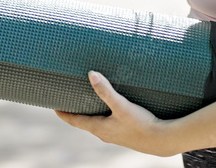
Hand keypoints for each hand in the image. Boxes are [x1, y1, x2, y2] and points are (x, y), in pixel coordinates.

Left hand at [55, 71, 178, 156]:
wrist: (161, 140)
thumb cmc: (140, 125)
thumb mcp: (121, 106)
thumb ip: (106, 90)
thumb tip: (91, 74)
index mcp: (99, 128)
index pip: (74, 121)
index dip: (63, 113)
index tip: (54, 106)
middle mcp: (104, 133)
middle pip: (84, 122)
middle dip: (76, 111)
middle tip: (69, 100)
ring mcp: (114, 134)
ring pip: (97, 123)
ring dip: (90, 113)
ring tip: (87, 101)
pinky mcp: (124, 133)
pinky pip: (108, 123)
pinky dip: (103, 115)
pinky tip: (110, 108)